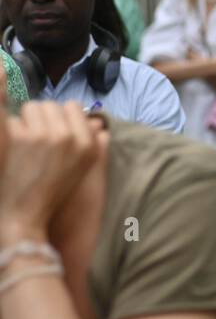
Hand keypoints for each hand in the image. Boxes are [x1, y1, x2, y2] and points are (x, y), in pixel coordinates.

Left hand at [0, 99, 100, 247]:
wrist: (28, 214)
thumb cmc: (55, 190)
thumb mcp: (83, 168)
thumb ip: (94, 143)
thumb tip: (98, 123)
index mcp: (87, 143)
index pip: (73, 106)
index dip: (61, 117)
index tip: (54, 132)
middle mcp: (69, 137)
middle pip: (51, 104)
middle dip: (42, 118)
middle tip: (38, 141)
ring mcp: (45, 136)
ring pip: (31, 107)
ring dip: (27, 121)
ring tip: (28, 144)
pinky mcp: (23, 138)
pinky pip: (15, 120)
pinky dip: (13, 133)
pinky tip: (17, 151)